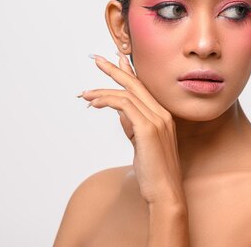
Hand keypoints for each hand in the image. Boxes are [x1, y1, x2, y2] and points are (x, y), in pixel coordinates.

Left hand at [78, 52, 184, 206]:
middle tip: (96, 59)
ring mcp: (157, 120)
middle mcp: (162, 114)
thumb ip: (133, 126)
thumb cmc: (154, 172)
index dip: (129, 71)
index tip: (116, 59)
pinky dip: (107, 101)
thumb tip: (120, 111)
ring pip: (127, 94)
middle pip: (135, 84)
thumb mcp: (142, 144)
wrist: (165, 192)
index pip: (143, 87)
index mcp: (163, 115)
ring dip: (102, 91)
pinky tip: (94, 104)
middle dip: (115, 69)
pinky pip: (124, 106)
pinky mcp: (147, 129)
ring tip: (84, 94)